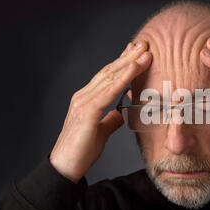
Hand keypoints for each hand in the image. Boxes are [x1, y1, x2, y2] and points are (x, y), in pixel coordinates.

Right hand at [50, 40, 151, 181]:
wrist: (65, 167)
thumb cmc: (82, 150)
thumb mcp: (102, 131)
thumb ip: (112, 119)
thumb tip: (123, 111)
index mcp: (87, 99)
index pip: (108, 75)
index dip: (123, 62)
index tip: (137, 51)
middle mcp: (84, 95)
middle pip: (110, 71)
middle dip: (128, 56)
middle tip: (145, 43)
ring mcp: (84, 102)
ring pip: (110, 77)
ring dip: (129, 62)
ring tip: (145, 51)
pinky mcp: (87, 111)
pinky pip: (108, 91)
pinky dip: (123, 77)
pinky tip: (134, 67)